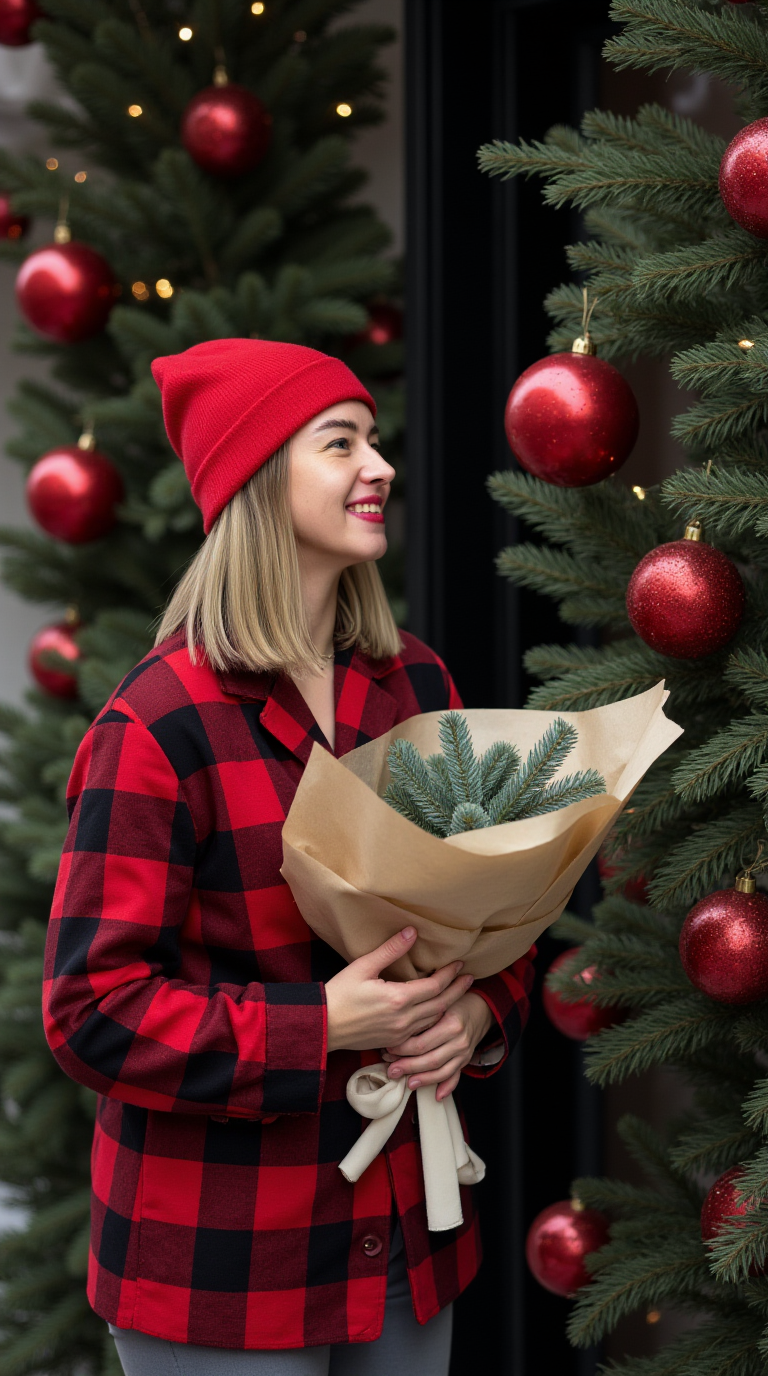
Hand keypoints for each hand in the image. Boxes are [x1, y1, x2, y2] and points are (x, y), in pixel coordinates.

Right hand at [324, 926, 474, 1053]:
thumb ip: (390, 950)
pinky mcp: (393, 1042)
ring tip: (456, 994)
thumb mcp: (363, 966)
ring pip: (432, 1020)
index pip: (434, 986)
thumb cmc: (339, 994)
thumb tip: (411, 932)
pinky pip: (421, 1033)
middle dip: (456, 990)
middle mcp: (403, 1019)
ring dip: (447, 1006)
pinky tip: (435, 1015)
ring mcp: (399, 1034)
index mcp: (398, 999)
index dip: (449, 975)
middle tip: (470, 979)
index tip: (460, 964)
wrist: (322, 1026)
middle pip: (440, 1005)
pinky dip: (432, 1021)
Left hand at [381, 992, 493, 1100]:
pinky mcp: (466, 1060)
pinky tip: (436, 1096)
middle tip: (390, 1070)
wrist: (479, 1007)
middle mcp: (459, 1040)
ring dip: (423, 1079)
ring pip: (442, 1071)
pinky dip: (447, 1087)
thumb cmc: (452, 1002)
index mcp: (450, 1024)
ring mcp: (464, 1053)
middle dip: (408, 1067)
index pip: (422, 1043)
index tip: (388, 1049)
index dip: (402, 1049)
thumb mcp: (437, 1002)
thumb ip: (421, 1016)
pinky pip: (456, 1076)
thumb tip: (394, 1029)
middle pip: (430, 1059)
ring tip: (407, 1083)